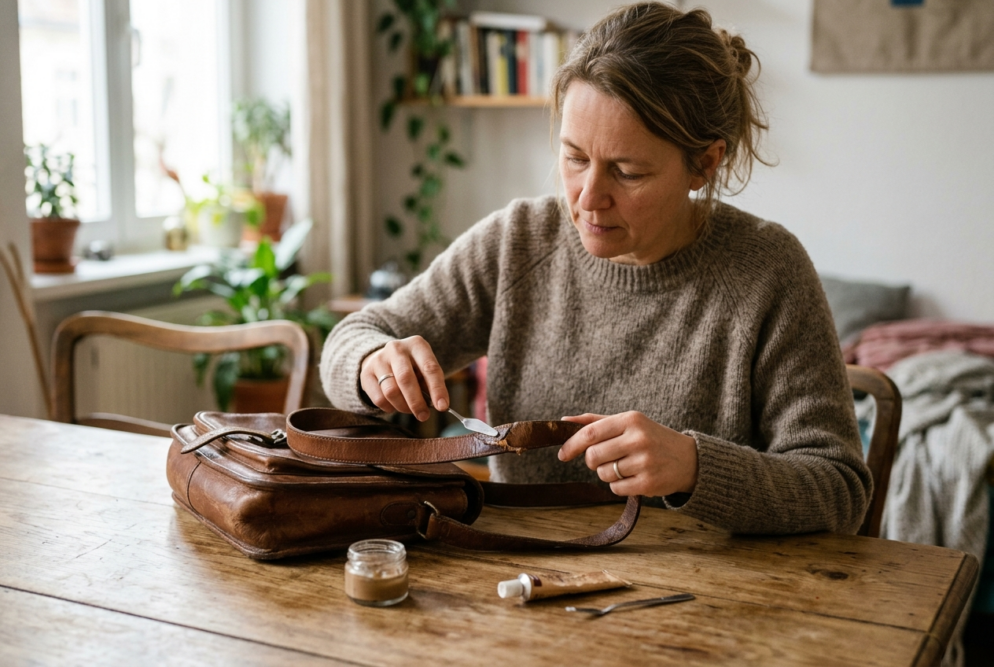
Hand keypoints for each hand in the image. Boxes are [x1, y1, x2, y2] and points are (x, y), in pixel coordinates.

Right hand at [360, 336, 448, 420]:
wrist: (383, 357)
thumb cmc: (412, 367)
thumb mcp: (424, 368)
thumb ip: (431, 384)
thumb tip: (438, 405)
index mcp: (416, 345)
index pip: (429, 368)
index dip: (437, 389)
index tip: (442, 407)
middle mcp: (396, 349)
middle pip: (406, 379)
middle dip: (416, 402)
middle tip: (424, 416)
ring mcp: (378, 360)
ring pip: (391, 391)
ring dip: (403, 406)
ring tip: (409, 409)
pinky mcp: (366, 373)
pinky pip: (379, 398)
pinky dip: (389, 407)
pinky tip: (395, 405)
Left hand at [558, 412, 698, 496]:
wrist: (689, 459)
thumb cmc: (651, 438)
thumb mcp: (629, 423)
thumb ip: (597, 421)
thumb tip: (564, 420)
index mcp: (631, 420)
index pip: (590, 433)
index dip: (572, 445)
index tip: (562, 454)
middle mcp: (638, 438)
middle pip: (593, 456)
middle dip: (593, 461)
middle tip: (606, 459)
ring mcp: (645, 461)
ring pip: (604, 474)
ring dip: (607, 474)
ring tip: (625, 467)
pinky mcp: (649, 483)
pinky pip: (616, 489)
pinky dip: (619, 486)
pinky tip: (633, 477)